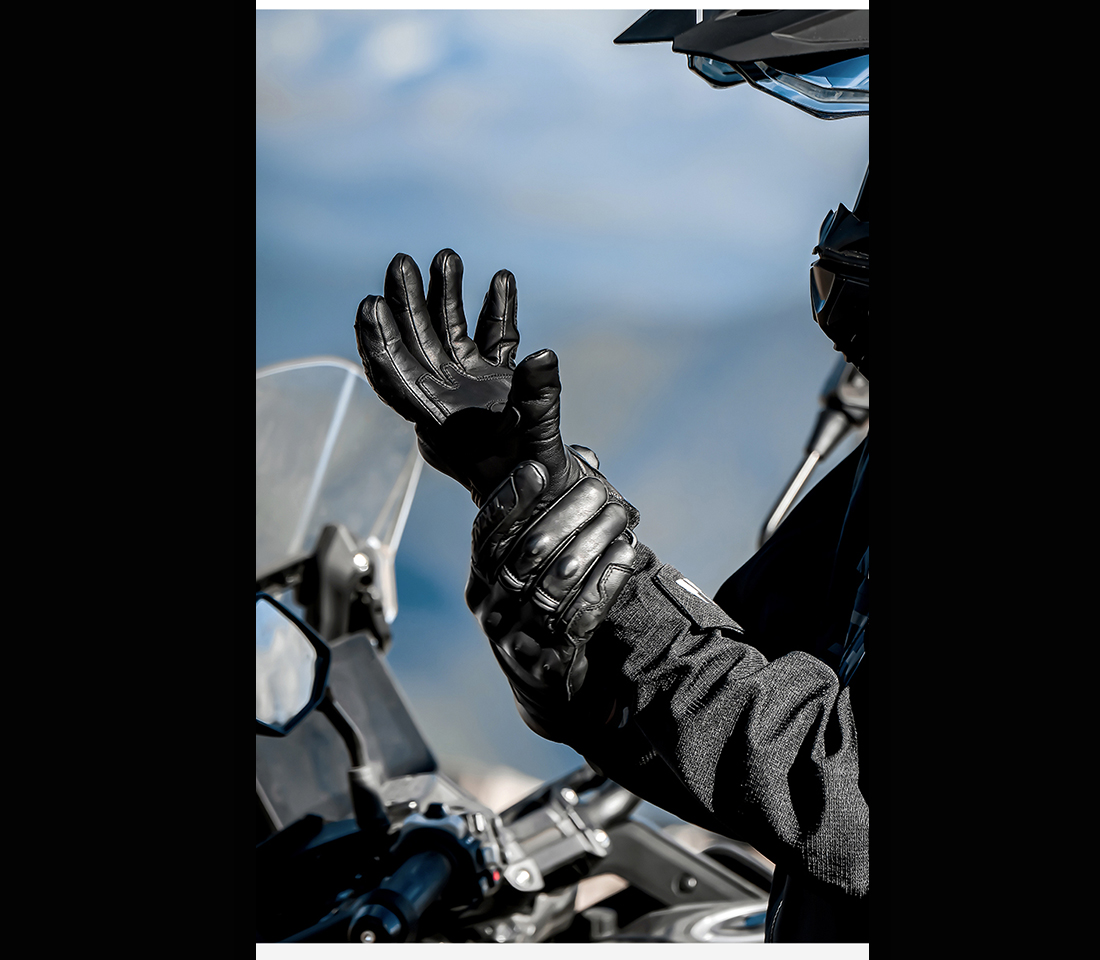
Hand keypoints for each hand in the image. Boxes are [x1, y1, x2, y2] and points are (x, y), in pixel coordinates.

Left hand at [355, 249, 637, 524]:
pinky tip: (501, 279)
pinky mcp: (497, 381)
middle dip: (407, 303)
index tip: (370, 306)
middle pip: (416, 344)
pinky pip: (493, 340)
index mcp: (438, 420)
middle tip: (401, 263)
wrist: (545, 494)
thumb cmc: (530, 481)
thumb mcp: (533, 442)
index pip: (395, 377)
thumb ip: (537, 400)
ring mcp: (470, 387)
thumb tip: (543, 354)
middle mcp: (447, 399)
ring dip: (446, 297)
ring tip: (447, 257)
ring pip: (450, 335)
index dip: (378, 342)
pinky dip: (496, 311)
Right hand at [466, 460, 636, 730]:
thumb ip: (549, 521)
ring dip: (593, 541)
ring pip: (557, 581)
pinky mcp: (551, 664)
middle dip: (564, 513)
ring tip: (621, 512)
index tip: (537, 468)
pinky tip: (627, 552)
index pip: (486, 537)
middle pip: (526, 554)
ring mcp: (518, 642)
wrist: (551, 692)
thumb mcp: (535, 576)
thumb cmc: (546, 616)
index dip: (509, 500)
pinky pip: (581, 614)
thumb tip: (586, 457)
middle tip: (597, 487)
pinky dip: (607, 579)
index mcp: (481, 586)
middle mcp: (492, 613)